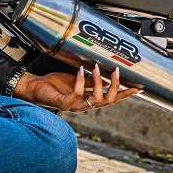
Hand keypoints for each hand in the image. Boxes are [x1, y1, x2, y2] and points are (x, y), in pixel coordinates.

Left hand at [13, 63, 142, 112]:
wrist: (35, 88)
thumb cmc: (55, 84)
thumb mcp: (78, 80)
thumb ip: (92, 80)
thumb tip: (105, 74)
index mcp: (90, 99)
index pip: (112, 99)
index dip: (124, 94)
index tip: (138, 88)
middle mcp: (85, 105)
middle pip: (108, 101)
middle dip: (114, 86)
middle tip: (115, 71)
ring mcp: (75, 105)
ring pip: (96, 100)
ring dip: (98, 83)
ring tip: (95, 67)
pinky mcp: (64, 103)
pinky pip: (77, 95)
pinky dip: (81, 82)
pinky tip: (81, 71)